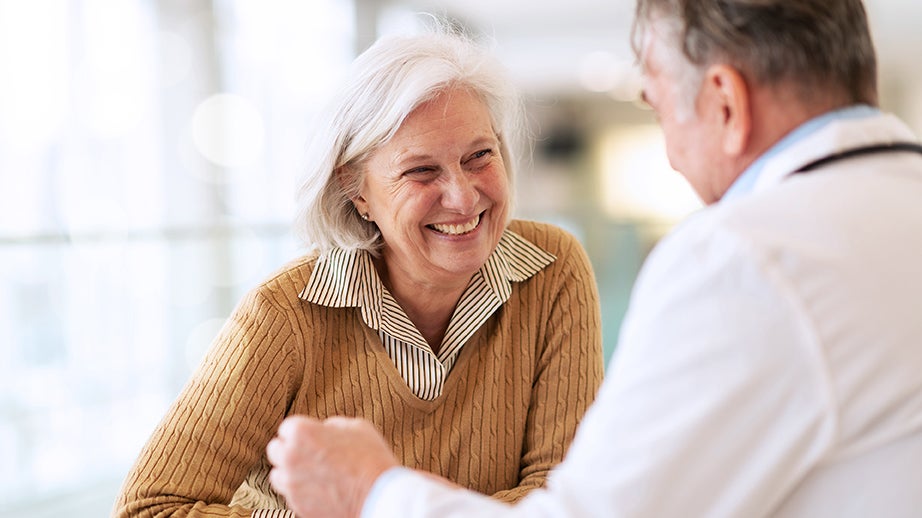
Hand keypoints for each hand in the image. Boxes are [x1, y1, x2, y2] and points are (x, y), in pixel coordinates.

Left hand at [266, 415, 398, 517]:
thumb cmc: (370, 460)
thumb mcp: (356, 427)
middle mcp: (290, 457)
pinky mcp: (297, 505)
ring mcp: (292, 484)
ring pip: (278, 475)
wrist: (379, 495)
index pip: (286, 427)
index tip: (310, 436)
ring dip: (290, 472)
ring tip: (312, 472)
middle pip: (275, 450)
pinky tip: (320, 487)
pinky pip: (290, 494)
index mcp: (302, 433)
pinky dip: (301, 491)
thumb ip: (332, 425)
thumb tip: (325, 430)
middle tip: (308, 453)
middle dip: (289, 450)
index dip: (301, 431)